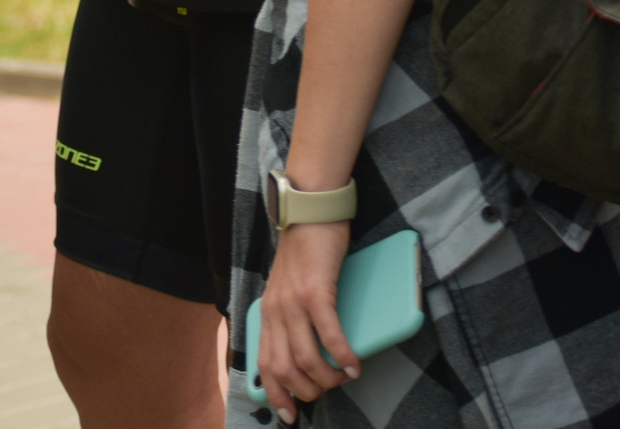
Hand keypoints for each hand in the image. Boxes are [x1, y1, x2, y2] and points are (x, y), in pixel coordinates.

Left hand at [258, 221, 356, 422]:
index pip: (265, 364)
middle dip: (307, 390)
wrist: (310, 210)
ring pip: (306, 358)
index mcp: (267, 312)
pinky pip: (329, 335)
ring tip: (343, 378)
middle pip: (285, 369)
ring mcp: (294, 302)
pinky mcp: (316, 292)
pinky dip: (343, 356)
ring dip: (327, 378)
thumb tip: (306, 349)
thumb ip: (290, 315)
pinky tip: (354, 365)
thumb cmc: (305, 249)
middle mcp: (276, 311)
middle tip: (327, 392)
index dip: (277, 394)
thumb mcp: (288, 287)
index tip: (291, 414)